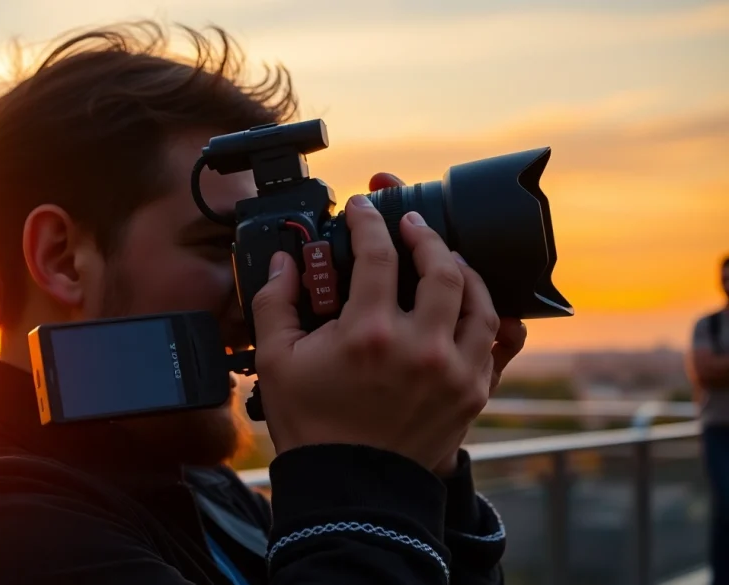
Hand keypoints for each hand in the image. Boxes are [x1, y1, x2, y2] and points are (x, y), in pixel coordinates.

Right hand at [251, 187, 499, 470]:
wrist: (350, 488)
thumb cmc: (311, 425)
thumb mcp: (275, 362)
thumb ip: (275, 304)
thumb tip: (283, 262)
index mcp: (367, 333)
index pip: (377, 253)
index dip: (368, 220)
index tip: (362, 208)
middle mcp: (418, 347)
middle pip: (440, 266)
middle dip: (425, 234)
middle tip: (411, 223)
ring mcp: (453, 371)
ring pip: (477, 300)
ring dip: (463, 269)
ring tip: (447, 258)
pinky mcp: (473, 393)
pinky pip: (496, 343)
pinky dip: (490, 316)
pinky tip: (474, 303)